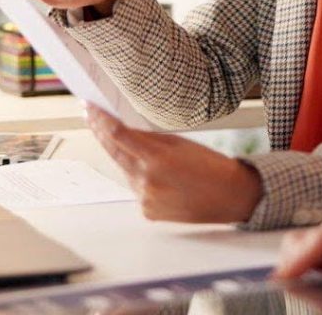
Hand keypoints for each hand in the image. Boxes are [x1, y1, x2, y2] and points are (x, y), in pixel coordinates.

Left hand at [86, 105, 262, 222]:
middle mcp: (147, 181)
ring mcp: (145, 199)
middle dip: (101, 133)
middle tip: (91, 116)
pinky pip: (137, 187)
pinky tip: (157, 174)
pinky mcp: (147, 212)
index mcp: (157, 159)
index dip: (101, 120)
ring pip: (125, 170)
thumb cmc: (212, 166)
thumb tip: (126, 131)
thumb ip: (151, 139)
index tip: (90, 108)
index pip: (118, 135)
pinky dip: (140, 177)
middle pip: (114, 152)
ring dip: (125, 156)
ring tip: (134, 144)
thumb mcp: (182, 143)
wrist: (231, 197)